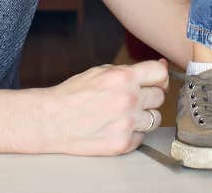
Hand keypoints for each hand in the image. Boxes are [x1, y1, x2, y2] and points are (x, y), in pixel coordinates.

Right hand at [44, 59, 167, 155]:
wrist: (52, 120)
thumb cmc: (73, 94)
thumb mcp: (101, 71)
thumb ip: (129, 70)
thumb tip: (158, 68)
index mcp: (123, 77)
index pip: (160, 73)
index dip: (160, 76)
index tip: (156, 81)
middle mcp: (129, 99)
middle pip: (159, 97)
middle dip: (149, 96)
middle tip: (134, 98)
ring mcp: (127, 123)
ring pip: (155, 119)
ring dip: (143, 116)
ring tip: (124, 114)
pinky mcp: (122, 143)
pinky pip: (142, 137)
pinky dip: (133, 133)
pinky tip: (117, 127)